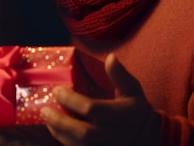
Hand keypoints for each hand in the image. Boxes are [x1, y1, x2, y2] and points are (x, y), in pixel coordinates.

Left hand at [40, 54, 160, 145]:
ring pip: (77, 145)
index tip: (57, 90)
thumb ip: (120, 75)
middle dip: (60, 121)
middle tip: (45, 109)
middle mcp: (111, 134)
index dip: (71, 100)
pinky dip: (65, 142)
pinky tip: (56, 131)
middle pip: (82, 132)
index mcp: (119, 115)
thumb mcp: (133, 90)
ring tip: (47, 119)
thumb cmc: (136, 111)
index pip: (92, 109)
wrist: (148, 138)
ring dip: (59, 133)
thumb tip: (111, 56)